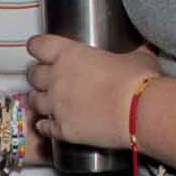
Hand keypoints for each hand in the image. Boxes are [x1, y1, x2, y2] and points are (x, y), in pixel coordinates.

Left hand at [27, 34, 153, 156]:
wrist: (141, 113)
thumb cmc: (139, 82)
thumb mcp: (137, 57)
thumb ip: (130, 53)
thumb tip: (142, 51)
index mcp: (70, 55)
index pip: (39, 46)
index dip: (37, 47)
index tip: (39, 49)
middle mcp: (58, 79)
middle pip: (33, 74)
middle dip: (38, 75)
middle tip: (47, 78)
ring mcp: (57, 105)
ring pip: (34, 101)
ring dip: (40, 100)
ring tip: (48, 102)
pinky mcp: (63, 129)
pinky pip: (44, 126)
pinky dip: (45, 125)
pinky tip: (50, 124)